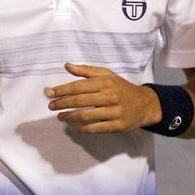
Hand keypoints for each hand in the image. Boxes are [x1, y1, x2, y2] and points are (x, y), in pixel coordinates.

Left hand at [45, 63, 160, 133]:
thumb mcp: (107, 75)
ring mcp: (114, 112)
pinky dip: (81, 129)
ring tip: (60, 117)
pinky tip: (73, 127)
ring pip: (86, 116)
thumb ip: (86, 71)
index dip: (62, 90)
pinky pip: (95, 128)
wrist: (144, 104)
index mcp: (106, 82)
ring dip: (69, 117)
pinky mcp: (117, 125)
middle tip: (52, 106)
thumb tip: (67, 65)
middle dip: (62, 104)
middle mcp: (110, 96)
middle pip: (80, 101)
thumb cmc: (122, 88)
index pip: (79, 86)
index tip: (50, 93)